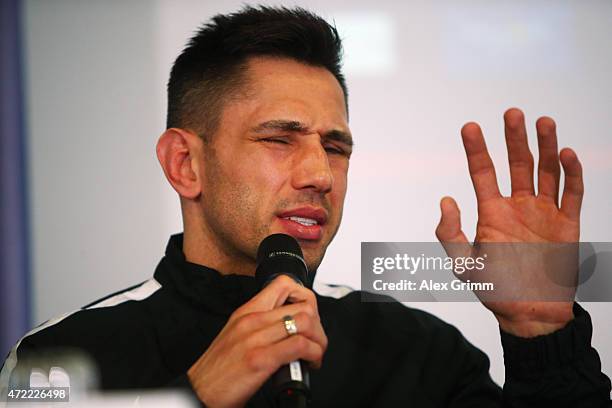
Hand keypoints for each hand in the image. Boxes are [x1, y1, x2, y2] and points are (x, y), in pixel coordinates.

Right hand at [187, 275, 327, 407]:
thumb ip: (260, 325)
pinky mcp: (260, 359)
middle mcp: (252, 320)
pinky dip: (313, 354)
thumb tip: (287, 325)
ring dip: (318, 340)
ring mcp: (255, 338)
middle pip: (303, 304)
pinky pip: (300, 345)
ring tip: (314, 354)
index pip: (284, 283)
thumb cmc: (218, 368)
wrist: (197, 391)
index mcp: (246, 311)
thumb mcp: (236, 334)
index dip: (305, 297)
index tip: (309, 317)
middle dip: (318, 325)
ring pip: (305, 322)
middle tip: (315, 341)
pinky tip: (310, 363)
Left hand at [435, 108, 583, 336]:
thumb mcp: (464, 264)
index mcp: (492, 211)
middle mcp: (517, 206)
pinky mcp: (567, 223)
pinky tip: (567, 154)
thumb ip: (450, 233)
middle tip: (512, 113)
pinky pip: (572, 193)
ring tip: (544, 122)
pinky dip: (572, 174)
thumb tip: (445, 199)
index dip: (476, 149)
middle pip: (517, 163)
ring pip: (546, 171)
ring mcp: (543, 212)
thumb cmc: (496, 289)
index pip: (482, 172)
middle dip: (515, 138)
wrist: (531, 313)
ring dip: (546, 146)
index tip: (470, 126)